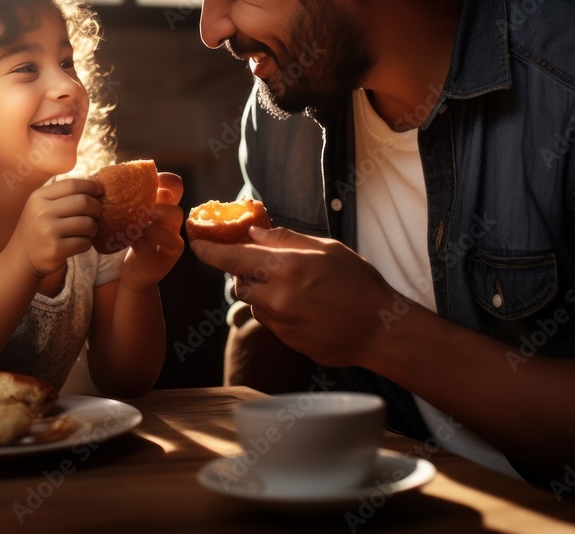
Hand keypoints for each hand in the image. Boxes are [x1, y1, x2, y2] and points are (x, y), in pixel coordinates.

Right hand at [9, 178, 102, 277]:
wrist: (22, 257)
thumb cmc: (38, 227)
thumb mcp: (42, 205)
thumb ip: (63, 194)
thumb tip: (95, 186)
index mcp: (39, 197)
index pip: (72, 185)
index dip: (90, 186)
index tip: (100, 191)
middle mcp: (42, 212)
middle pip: (84, 202)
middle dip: (96, 208)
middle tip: (97, 214)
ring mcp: (48, 232)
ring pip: (87, 224)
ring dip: (93, 228)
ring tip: (87, 230)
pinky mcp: (56, 250)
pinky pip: (84, 243)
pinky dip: (87, 243)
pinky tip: (79, 243)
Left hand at [119, 172, 184, 290]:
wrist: (135, 274)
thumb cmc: (133, 239)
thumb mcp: (134, 218)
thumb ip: (132, 200)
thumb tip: (112, 178)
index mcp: (166, 208)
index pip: (176, 188)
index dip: (168, 181)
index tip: (152, 179)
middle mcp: (173, 225)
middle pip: (176, 210)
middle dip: (158, 207)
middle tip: (141, 210)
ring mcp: (172, 242)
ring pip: (171, 228)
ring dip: (151, 225)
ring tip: (136, 225)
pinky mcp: (165, 259)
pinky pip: (154, 247)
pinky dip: (140, 242)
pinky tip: (129, 239)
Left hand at [190, 226, 397, 367]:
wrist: (380, 330)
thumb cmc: (358, 283)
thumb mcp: (327, 248)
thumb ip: (285, 240)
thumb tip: (253, 234)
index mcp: (286, 267)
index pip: (231, 257)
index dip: (208, 249)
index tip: (195, 241)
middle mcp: (276, 296)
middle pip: (238, 281)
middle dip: (244, 271)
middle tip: (265, 262)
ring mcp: (279, 322)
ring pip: (252, 301)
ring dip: (260, 290)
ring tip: (293, 285)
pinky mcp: (285, 340)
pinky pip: (267, 319)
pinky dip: (274, 307)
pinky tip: (302, 304)